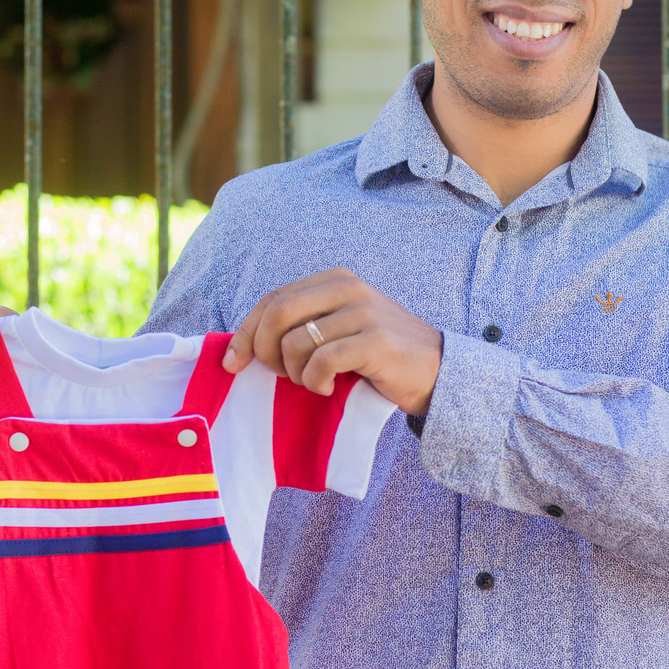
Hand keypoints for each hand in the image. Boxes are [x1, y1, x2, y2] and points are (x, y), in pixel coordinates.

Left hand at [222, 269, 442, 415]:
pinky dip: (316, 382)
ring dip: (295, 373)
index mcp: (335, 279)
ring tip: (314, 382)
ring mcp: (363, 312)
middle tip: (277, 375)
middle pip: (277, 314)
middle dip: (264, 351)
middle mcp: (348, 287)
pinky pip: (321, 362)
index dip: (246, 332)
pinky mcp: (375, 341)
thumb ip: (301, 325)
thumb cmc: (378, 355)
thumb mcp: (338, 329)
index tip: (232, 362)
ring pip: (296, 342)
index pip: (273, 299)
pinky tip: (328, 388)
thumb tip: (243, 346)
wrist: (436, 371)